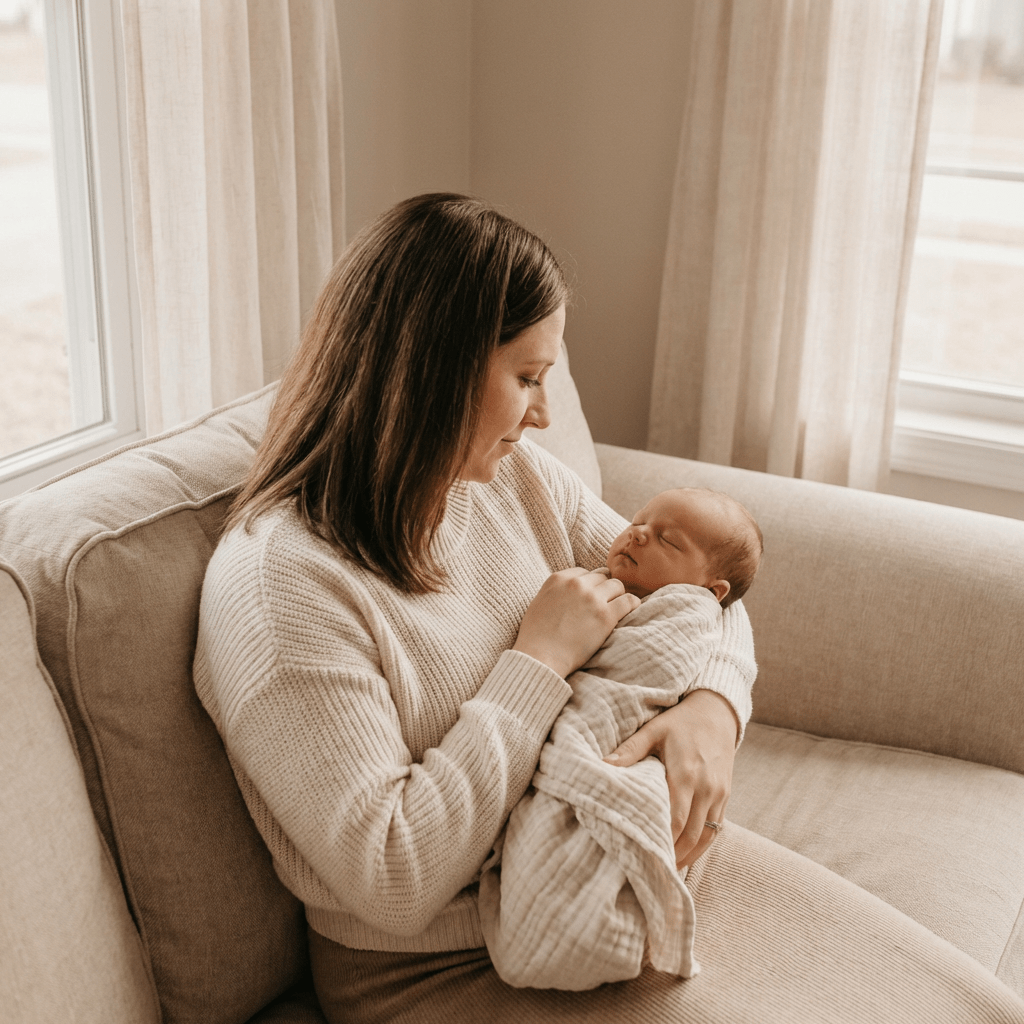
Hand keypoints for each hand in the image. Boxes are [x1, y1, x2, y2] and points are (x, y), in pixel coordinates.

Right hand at [513, 568, 640, 678]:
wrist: (540, 656)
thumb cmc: (536, 635)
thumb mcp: (540, 601)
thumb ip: (557, 591)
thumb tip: (571, 591)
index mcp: (558, 578)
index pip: (584, 572)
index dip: (588, 585)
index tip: (589, 597)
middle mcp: (576, 584)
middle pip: (601, 577)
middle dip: (602, 590)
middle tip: (602, 605)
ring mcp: (592, 599)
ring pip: (616, 585)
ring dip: (616, 596)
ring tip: (614, 609)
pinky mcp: (606, 616)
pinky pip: (629, 601)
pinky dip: (632, 604)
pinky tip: (630, 610)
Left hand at [604, 689, 737, 867]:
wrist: (718, 712)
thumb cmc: (681, 721)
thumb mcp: (653, 730)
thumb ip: (630, 750)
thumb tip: (603, 766)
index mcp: (686, 773)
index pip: (675, 818)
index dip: (662, 841)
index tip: (644, 856)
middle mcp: (706, 788)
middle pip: (691, 833)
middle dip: (673, 854)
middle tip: (650, 871)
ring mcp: (719, 794)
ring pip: (706, 836)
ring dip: (688, 855)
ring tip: (666, 870)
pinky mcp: (725, 796)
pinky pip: (716, 829)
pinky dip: (702, 846)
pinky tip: (686, 855)